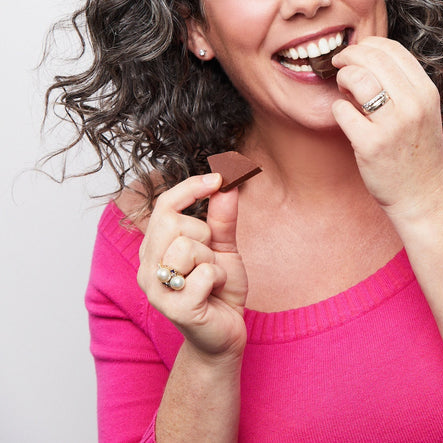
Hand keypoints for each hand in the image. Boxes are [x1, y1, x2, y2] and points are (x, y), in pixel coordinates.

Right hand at [137, 174, 247, 359]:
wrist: (225, 333)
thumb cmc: (219, 291)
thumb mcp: (224, 248)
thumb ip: (222, 217)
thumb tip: (227, 182)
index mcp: (155, 249)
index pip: (164, 206)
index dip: (190, 188)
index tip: (218, 178)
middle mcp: (147, 267)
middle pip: (172, 221)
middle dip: (204, 233)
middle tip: (211, 256)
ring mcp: (156, 289)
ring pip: (188, 247)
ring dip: (213, 261)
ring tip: (212, 279)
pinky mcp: (174, 309)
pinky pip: (204, 274)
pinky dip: (219, 279)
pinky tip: (214, 293)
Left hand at [329, 37, 442, 219]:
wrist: (424, 197)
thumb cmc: (418, 154)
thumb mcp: (423, 112)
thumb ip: (403, 86)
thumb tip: (365, 59)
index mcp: (426, 92)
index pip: (393, 49)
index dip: (368, 44)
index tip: (356, 53)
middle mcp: (413, 104)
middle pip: (372, 58)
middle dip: (348, 55)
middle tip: (339, 64)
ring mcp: (392, 125)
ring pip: (356, 78)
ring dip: (342, 78)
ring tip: (343, 90)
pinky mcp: (371, 144)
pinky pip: (342, 110)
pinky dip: (338, 110)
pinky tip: (345, 117)